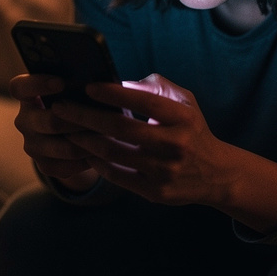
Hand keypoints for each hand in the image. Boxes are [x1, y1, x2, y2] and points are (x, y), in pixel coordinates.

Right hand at [8, 73, 99, 190]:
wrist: (75, 131)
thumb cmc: (79, 97)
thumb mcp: (76, 86)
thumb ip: (82, 80)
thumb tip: (103, 78)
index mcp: (26, 94)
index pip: (19, 88)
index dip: (37, 84)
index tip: (61, 82)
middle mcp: (24, 120)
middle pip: (51, 122)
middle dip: (81, 119)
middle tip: (105, 115)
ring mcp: (32, 145)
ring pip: (66, 148)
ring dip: (91, 141)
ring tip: (112, 134)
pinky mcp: (45, 166)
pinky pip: (71, 166)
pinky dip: (90, 158)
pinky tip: (106, 150)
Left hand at [53, 75, 276, 230]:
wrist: (216, 174)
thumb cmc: (192, 130)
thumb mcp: (184, 102)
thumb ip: (154, 88)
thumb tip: (117, 82)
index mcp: (182, 118)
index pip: (143, 101)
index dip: (113, 93)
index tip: (88, 86)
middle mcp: (175, 145)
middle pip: (120, 128)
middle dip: (85, 116)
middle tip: (61, 108)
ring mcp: (164, 172)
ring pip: (112, 153)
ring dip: (84, 140)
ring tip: (66, 129)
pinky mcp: (155, 192)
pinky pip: (116, 175)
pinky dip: (96, 161)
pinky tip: (83, 150)